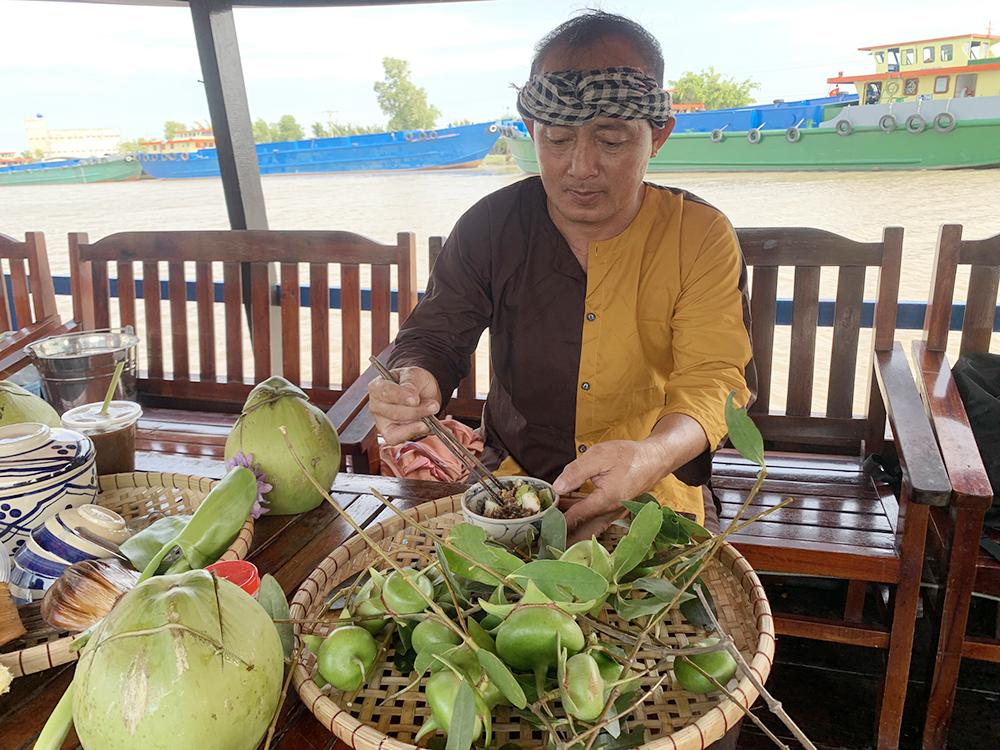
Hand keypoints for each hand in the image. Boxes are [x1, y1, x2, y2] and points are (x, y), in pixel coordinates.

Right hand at [367, 366, 441, 444]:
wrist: (423, 391)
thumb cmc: (415, 382)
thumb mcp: (415, 375)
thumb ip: (411, 383)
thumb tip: (411, 397)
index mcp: (378, 386)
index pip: (386, 392)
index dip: (401, 397)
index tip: (415, 400)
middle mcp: (376, 405)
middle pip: (393, 413)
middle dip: (416, 412)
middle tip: (433, 406)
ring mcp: (382, 422)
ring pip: (396, 429)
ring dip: (417, 425)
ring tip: (432, 418)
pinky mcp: (390, 434)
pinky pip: (399, 439)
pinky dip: (415, 434)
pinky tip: (428, 427)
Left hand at [553, 439, 669, 543]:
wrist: (654, 459)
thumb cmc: (629, 456)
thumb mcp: (600, 456)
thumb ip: (577, 471)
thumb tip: (558, 487)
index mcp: (606, 500)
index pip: (577, 516)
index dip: (558, 524)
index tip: (543, 533)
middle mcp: (612, 512)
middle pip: (584, 531)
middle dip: (564, 539)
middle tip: (544, 545)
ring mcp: (615, 513)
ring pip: (590, 528)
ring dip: (572, 532)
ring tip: (552, 532)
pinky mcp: (616, 510)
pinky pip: (596, 521)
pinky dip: (581, 522)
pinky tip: (567, 514)